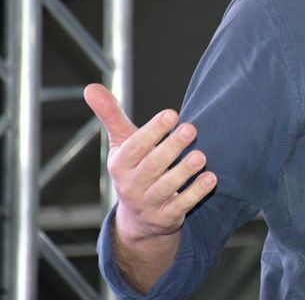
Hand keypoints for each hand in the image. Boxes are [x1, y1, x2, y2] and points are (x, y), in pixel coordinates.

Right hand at [84, 84, 216, 243]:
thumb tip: (90, 87)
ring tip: (201, 155)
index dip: (153, 131)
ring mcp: (149, 203)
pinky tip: (211, 178)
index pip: (135, 146)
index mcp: (120, 164)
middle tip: (191, 129)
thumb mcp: (122, 143)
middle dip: (172, 147)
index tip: (172, 114)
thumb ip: (111, 116)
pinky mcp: (167, 217)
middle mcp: (132, 185)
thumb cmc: (133, 169)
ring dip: (185, 171)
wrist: (138, 218)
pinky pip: (182, 205)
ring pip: (167, 187)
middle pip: (152, 166)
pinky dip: (197, 192)